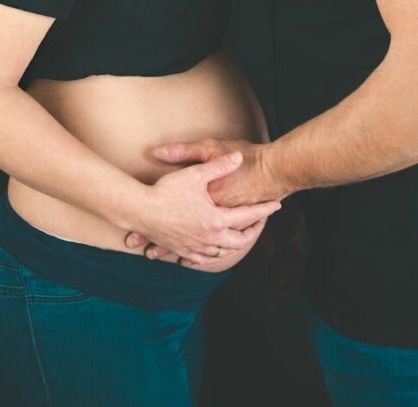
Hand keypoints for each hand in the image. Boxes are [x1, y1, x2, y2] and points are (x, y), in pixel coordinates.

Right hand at [122, 150, 280, 264]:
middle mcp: (208, 238)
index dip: (264, 210)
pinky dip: (211, 255)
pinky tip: (211, 251)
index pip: (247, 216)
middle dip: (252, 234)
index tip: (276, 205)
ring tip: (238, 236)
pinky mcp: (181, 250)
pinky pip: (201, 259)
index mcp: (216, 220)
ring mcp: (194, 247)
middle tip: (259, 224)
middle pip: (238, 242)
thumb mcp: (196, 174)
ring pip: (220, 253)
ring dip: (232, 246)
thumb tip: (237, 158)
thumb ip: (219, 166)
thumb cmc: (167, 191)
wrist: (140, 210)